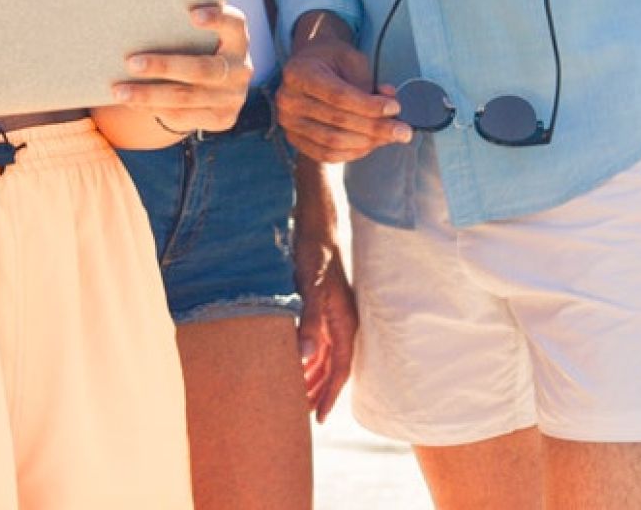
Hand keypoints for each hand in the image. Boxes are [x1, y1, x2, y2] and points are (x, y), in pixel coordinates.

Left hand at [112, 3, 253, 133]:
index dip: (217, 19)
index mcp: (238, 39)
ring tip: (119, 91)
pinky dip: (154, 108)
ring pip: (186, 97)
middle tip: (131, 62)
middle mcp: (240, 69)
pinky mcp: (222, 118)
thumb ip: (179, 25)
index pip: (234, 24)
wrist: (218, 85)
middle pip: (201, 68)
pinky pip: (183, 116)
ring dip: (149, 94)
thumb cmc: (197, 44)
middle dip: (163, 66)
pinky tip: (132, 102)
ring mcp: (233, 97)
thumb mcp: (198, 33)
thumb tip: (134, 19)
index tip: (191, 14)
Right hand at [276, 25, 408, 162]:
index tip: (395, 108)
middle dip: (376, 128)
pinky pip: (326, 155)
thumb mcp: (352, 60)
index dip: (369, 106)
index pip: (338, 95)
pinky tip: (372, 144)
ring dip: (368, 143)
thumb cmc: (332, 60)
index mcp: (298, 72)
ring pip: (333, 142)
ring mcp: (287, 122)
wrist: (309, 66)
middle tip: (404, 131)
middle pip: (337, 121)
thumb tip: (391, 107)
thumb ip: (369, 83)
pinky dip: (353, 153)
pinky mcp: (294, 139)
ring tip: (391, 137)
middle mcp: (287, 99)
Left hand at [294, 225, 356, 421]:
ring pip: (324, 354)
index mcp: (345, 321)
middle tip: (303, 415)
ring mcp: (332, 313)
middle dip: (319, 390)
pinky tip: (296, 363)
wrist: (314, 222)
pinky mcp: (321, 304)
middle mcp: (341, 321)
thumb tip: (305, 356)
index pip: (340, 368)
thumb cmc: (313, 251)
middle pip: (333, 366)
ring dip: (312, 374)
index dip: (330, 393)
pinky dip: (308, 355)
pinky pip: (317, 339)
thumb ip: (309, 320)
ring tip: (296, 396)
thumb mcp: (309, 285)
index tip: (319, 417)